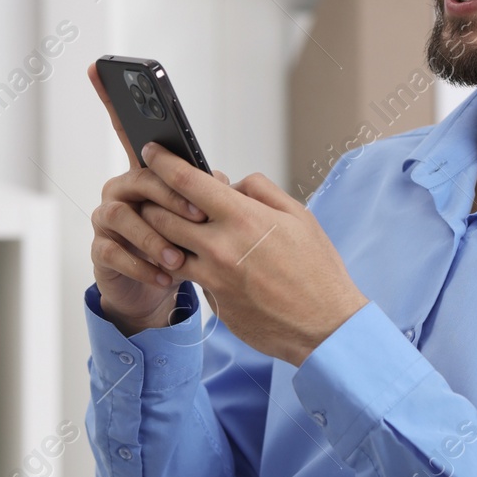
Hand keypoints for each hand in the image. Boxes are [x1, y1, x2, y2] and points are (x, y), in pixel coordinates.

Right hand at [86, 63, 223, 334]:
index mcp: (144, 172)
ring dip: (155, 238)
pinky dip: (143, 265)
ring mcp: (107, 219)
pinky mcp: (101, 250)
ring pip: (124, 218)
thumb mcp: (198, 213)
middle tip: (199, 218)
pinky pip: (115, 252)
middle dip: (170, 197)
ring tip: (180, 258)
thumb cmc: (182, 240)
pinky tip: (164, 276)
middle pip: (140, 179)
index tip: (97, 66)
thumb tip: (222, 181)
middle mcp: (120, 189)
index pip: (125, 129)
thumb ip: (205, 190)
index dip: (112, 100)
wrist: (158, 285)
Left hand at [134, 141, 368, 364]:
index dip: (163, 162)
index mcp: (243, 217)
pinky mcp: (213, 302)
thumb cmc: (316, 270)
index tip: (151, 151)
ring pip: (165, 249)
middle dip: (153, 201)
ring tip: (172, 229)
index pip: (186, 180)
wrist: (324, 325)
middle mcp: (220, 246)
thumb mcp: (299, 216)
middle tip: (155, 195)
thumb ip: (261, 191)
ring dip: (162, 236)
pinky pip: (189, 277)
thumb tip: (233, 183)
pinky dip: (187, 266)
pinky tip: (202, 263)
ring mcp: (212, 277)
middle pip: (161, 215)